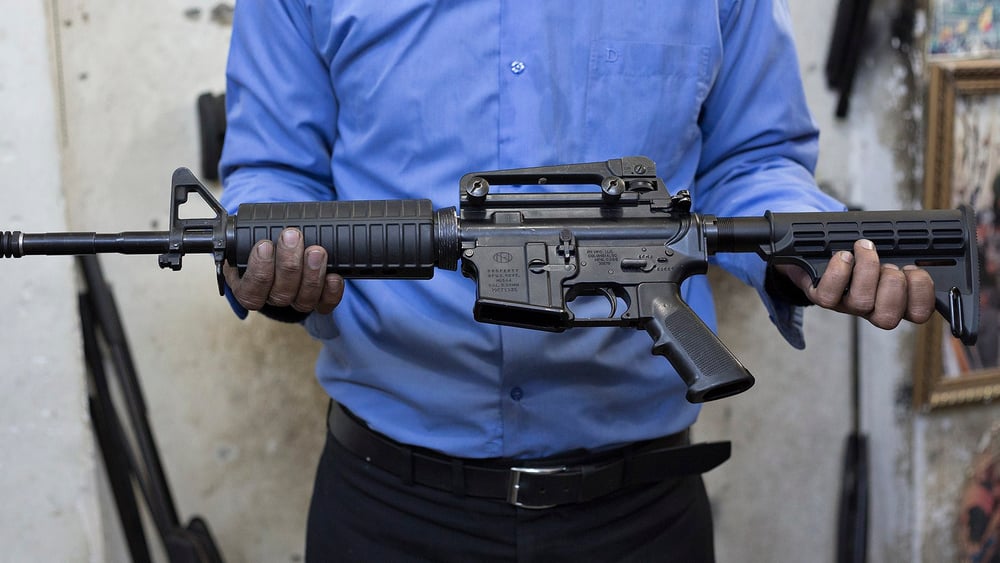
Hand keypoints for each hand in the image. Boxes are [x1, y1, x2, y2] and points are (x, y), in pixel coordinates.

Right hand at [223, 228, 343, 313]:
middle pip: (280, 294)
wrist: (285, 246)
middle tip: (293, 237)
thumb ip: (250, 233)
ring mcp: (297, 300)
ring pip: (303, 300)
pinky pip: (325, 304)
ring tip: (316, 251)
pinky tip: (334, 276)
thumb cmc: (265, 240)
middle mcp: (273, 297)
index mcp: (249, 287)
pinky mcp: (319, 301)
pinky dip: (331, 291)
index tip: (264, 245)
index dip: (259, 270)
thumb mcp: (249, 238)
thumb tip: (244, 218)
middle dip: (288, 264)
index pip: (251, 291)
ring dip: (311, 274)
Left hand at [777, 239, 935, 329]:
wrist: (824, 251)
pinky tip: (843, 255)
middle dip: (893, 284)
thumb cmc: (865, 254)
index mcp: (898, 299)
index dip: (922, 294)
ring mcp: (846, 305)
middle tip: (889, 264)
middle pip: (888, 317)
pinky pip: (830, 294)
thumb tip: (936, 251)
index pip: (919, 314)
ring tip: (864, 249)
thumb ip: (915, 254)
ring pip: (861, 302)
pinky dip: (838, 270)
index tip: (914, 269)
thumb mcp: (895, 251)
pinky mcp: (823, 297)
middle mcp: (872, 308)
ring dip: (867, 269)